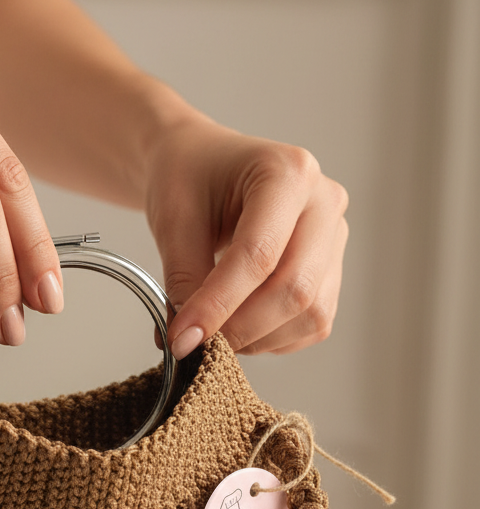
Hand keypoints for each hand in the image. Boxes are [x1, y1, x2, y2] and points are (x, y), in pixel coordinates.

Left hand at [144, 112, 348, 356]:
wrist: (204, 166)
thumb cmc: (189, 180)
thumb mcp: (173, 221)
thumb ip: (184, 279)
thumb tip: (191, 341)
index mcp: (287, 172)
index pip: (258, 254)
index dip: (219, 304)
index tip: (183, 338)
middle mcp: (324, 201)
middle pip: (296, 288)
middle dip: (242, 328)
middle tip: (196, 343)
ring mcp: (334, 236)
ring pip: (311, 313)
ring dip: (259, 338)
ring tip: (215, 332)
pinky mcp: (332, 268)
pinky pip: (314, 323)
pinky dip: (274, 338)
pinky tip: (241, 325)